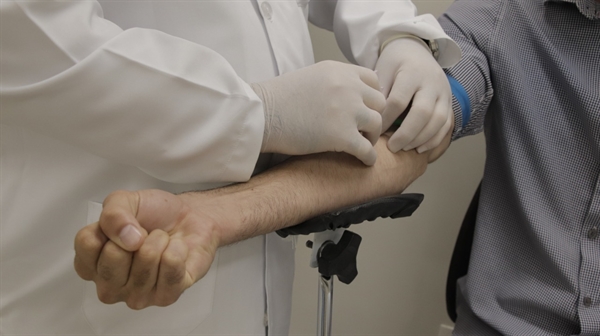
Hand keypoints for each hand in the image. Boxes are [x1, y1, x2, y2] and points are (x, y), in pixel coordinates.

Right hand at [73, 190, 219, 308]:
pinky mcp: (165, 297)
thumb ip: (113, 212)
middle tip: (145, 235)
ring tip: (162, 242)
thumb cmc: (154, 215)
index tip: (124, 226)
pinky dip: (178, 248)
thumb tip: (126, 237)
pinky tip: (176, 251)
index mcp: (91, 264)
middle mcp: (109, 286)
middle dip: (137, 234)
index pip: (87, 244)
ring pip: (147, 259)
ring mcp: (136, 296)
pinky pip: (171, 264)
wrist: (190, 220)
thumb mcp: (125, 201)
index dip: (111, 226)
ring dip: (160, 239)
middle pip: (114, 256)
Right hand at [251, 60, 385, 165]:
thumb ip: (333, 82)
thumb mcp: (311, 77)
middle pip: (379, 103)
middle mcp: (348, 86)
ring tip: (364, 145)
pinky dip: (369, 158)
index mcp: (340, 70)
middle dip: (374, 116)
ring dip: (372, 136)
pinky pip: (367, 149)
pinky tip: (364, 162)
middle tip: (366, 130)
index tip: (365, 109)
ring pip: (377, 125)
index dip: (371, 97)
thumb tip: (348, 97)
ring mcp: (347, 110)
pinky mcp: (342, 136)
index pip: (373, 80)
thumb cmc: (278, 100)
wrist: (261, 115)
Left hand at [376, 37, 452, 153]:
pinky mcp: (449, 103)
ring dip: (421, 139)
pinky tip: (419, 149)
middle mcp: (432, 83)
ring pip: (438, 121)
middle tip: (391, 147)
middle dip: (406, 133)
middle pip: (422, 112)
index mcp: (412, 73)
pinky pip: (446, 124)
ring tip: (404, 148)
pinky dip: (434, 140)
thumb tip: (371, 118)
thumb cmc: (395, 63)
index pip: (398, 101)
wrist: (417, 50)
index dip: (386, 119)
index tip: (374, 131)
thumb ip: (378, 91)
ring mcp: (444, 93)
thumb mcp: (383, 69)